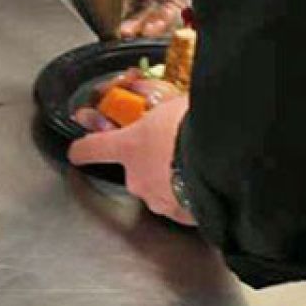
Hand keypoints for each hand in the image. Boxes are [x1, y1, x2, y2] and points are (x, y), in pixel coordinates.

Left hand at [67, 89, 196, 222]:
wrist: (227, 161)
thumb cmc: (197, 127)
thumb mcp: (171, 101)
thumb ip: (154, 100)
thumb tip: (143, 89)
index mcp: (128, 147)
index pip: (92, 149)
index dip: (83, 149)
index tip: (78, 152)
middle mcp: (137, 178)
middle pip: (133, 170)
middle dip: (149, 161)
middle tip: (171, 147)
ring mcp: (159, 201)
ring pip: (157, 189)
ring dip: (170, 179)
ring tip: (193, 164)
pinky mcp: (182, 217)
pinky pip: (180, 205)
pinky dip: (189, 195)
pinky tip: (204, 182)